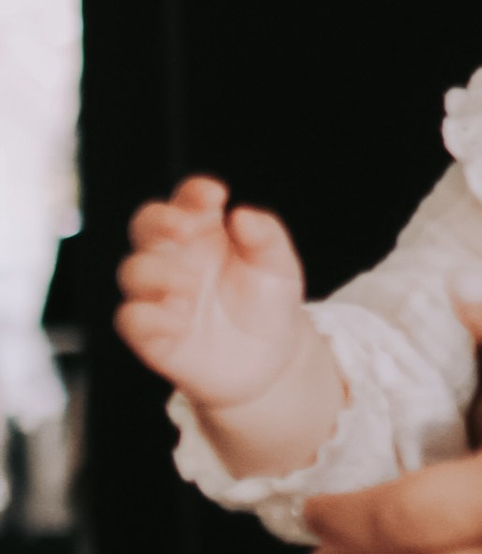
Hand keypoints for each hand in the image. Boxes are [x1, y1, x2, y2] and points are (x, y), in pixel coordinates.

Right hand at [117, 177, 309, 411]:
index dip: (194, 192)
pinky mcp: (151, 332)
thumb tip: (242, 214)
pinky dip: (149, 317)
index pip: (187, 199)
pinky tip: (180, 322)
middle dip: (159, 221)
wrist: (268, 360)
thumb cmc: (268, 302)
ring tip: (191, 287)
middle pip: (145, 224)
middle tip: (184, 230)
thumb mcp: (279, 266)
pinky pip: (131, 318)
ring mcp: (158, 293)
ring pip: (132, 270)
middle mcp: (175, 255)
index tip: (215, 195)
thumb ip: (266, 236)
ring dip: (157, 273)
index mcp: (204, 230)